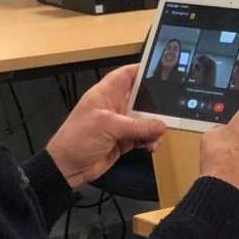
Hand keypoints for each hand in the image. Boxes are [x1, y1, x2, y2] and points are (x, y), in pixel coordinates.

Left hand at [46, 65, 165, 188]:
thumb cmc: (76, 139)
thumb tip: (160, 125)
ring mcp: (120, 124)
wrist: (67, 167)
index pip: (126, 75)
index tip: (161, 72)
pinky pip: (143, 137)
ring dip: (154, 127)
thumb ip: (137, 126)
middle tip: (171, 107)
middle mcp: (114, 107)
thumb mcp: (108, 126)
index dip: (142, 71)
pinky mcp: (123, 140)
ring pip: (145, 120)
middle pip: (141, 98)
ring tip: (158, 133)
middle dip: (155, 103)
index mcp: (105, 94)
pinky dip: (150, 140)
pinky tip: (151, 145)